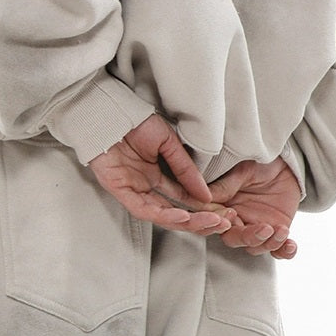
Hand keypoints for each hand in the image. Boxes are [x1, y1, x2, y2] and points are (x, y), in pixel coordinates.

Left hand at [89, 114, 236, 236]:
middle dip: (201, 220)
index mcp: (158, 175)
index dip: (205, 208)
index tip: (225, 212)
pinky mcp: (120, 192)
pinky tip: (182, 216)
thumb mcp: (168, 142)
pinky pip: (144, 209)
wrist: (110, 113)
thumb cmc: (135, 122)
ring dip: (187, 221)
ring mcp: (133, 191)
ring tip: (208, 222)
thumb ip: (185, 168)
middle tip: (223, 223)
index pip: (185, 198)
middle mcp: (147, 187)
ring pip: (163, 215)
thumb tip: (205, 193)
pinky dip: (164, 215)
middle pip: (176, 212)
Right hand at [204, 157, 301, 258]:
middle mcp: (236, 223)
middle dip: (249, 237)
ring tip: (282, 230)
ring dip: (269, 243)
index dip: (219, 224)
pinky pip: (277, 250)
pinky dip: (284, 252)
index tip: (231, 215)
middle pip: (234, 240)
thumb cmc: (259, 164)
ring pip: (255, 247)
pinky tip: (291, 246)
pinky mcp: (275, 233)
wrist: (285, 164)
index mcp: (222, 209)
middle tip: (264, 228)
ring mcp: (256, 229)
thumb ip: (225, 186)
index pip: (214, 224)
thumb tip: (202, 196)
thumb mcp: (242, 171)